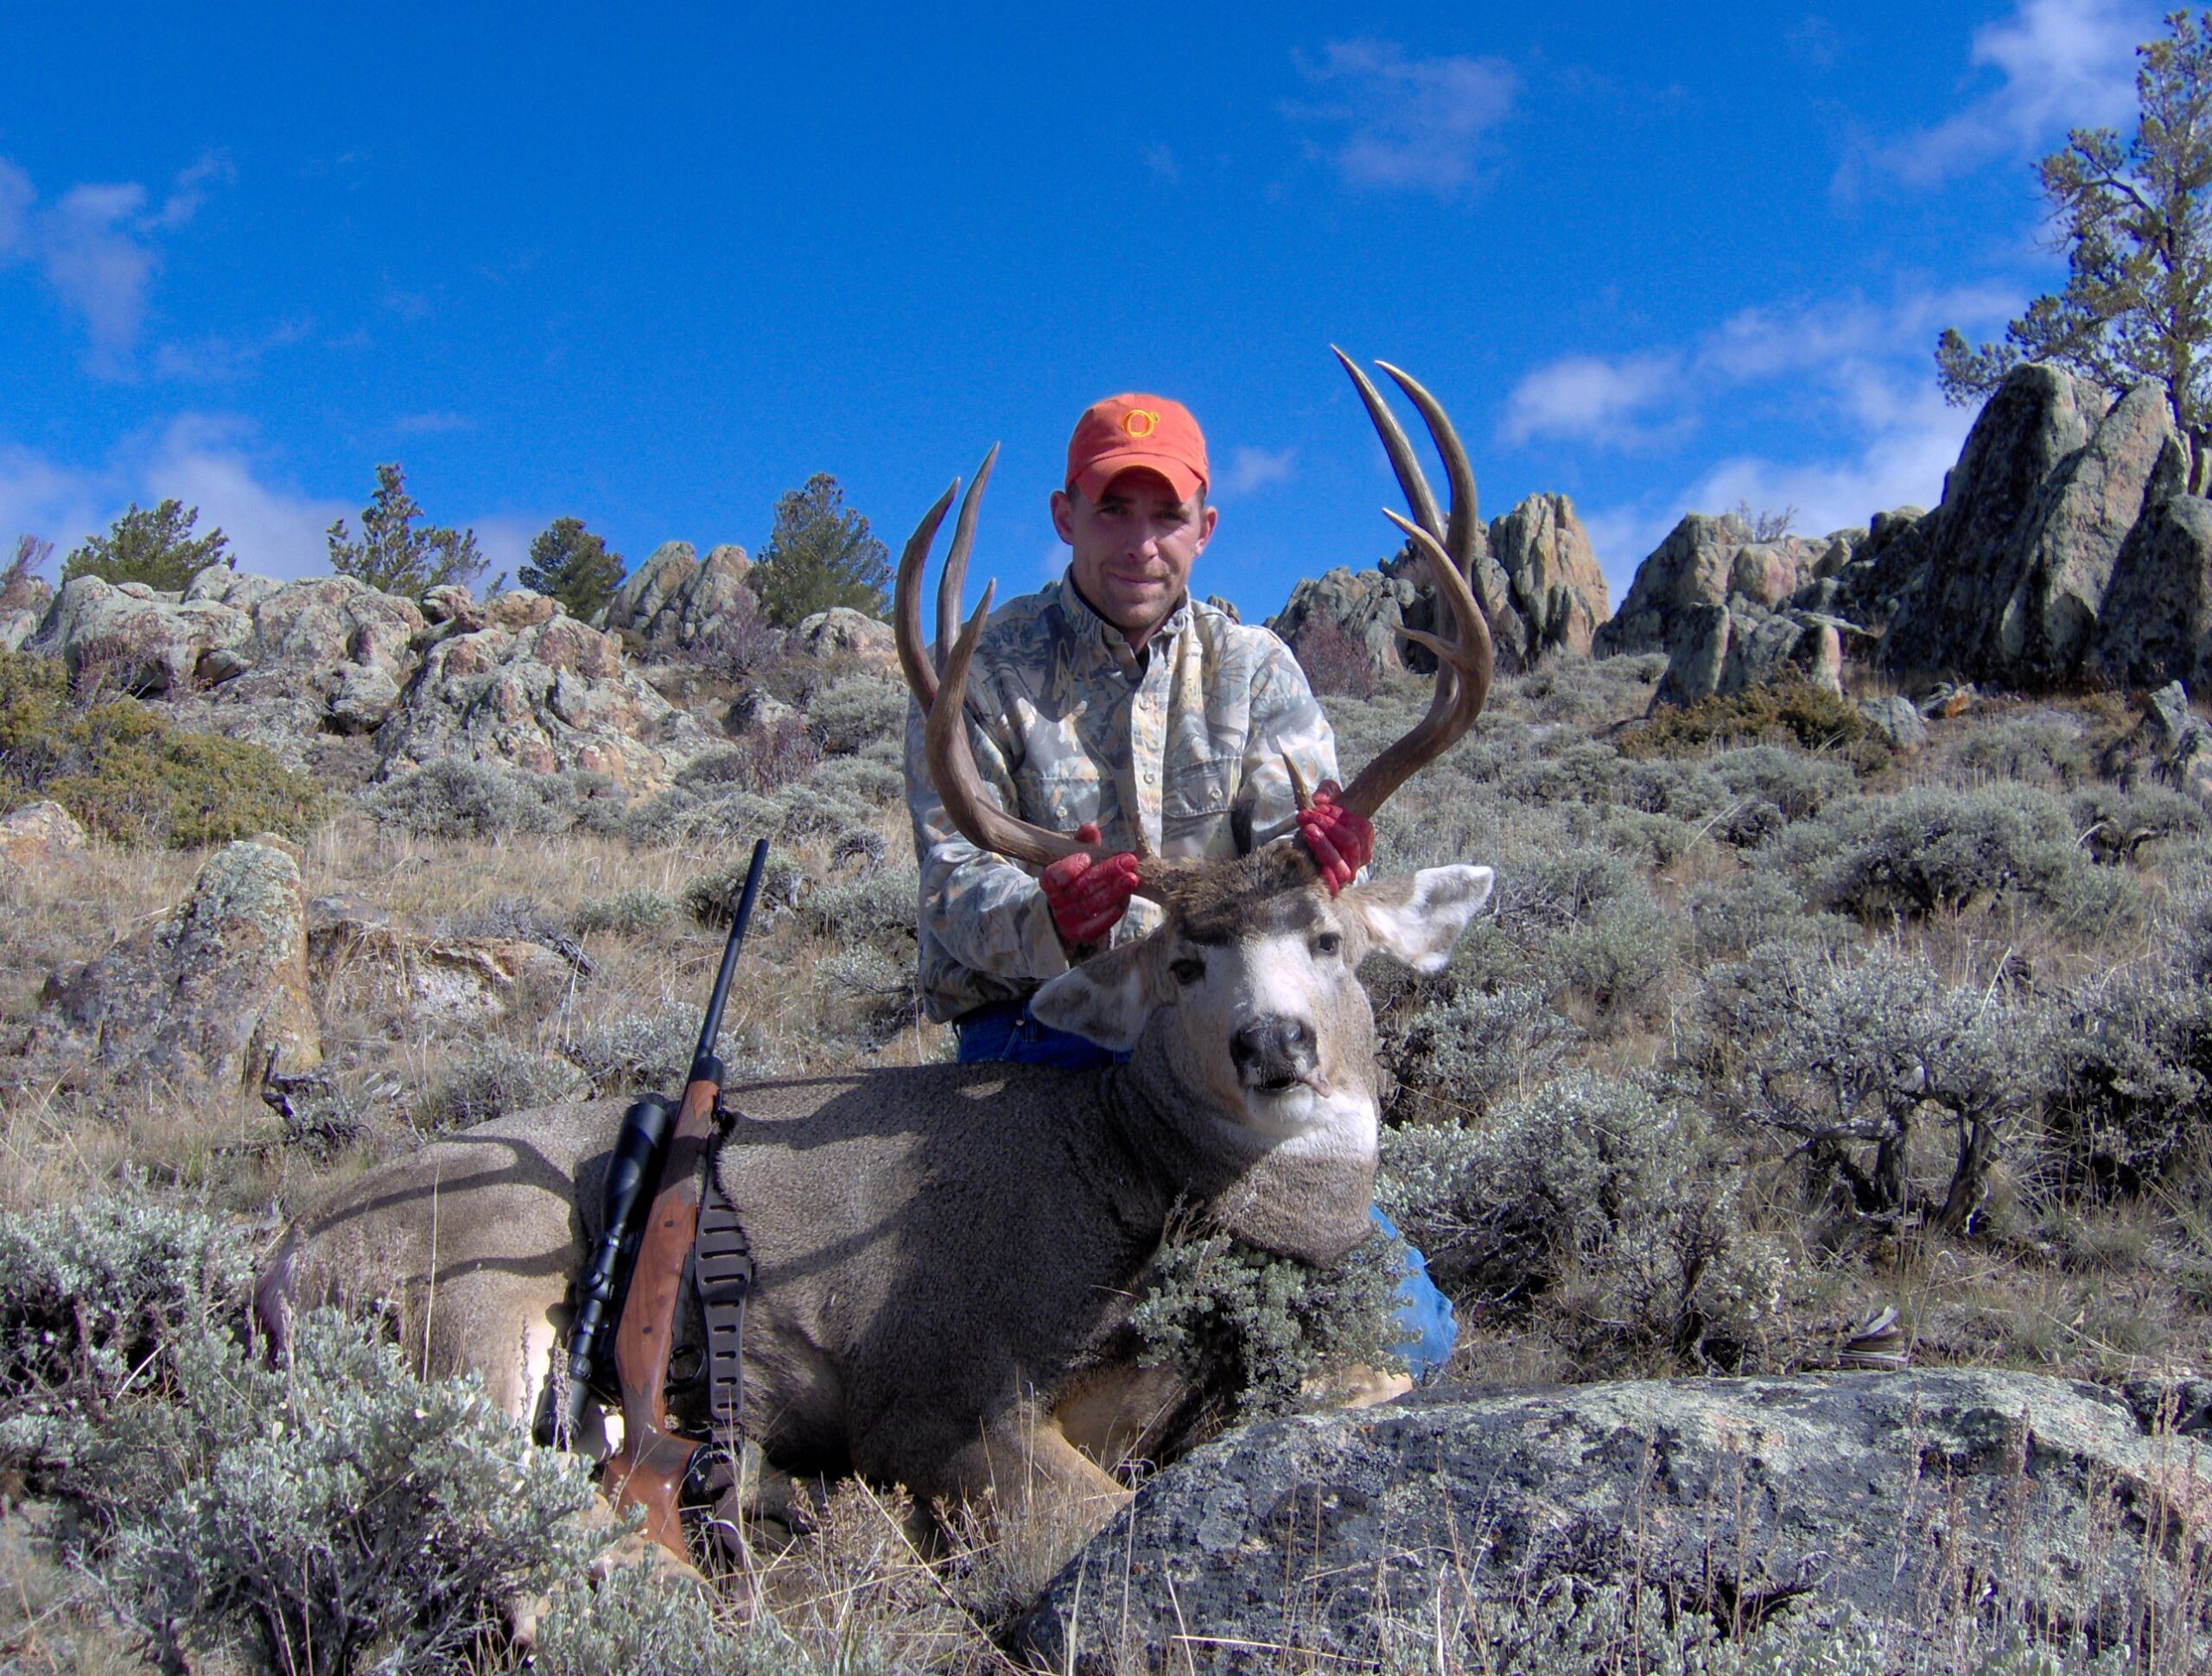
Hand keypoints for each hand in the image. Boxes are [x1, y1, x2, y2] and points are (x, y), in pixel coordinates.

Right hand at [1039, 822, 1140, 945]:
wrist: (1067, 908)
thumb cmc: (1074, 877)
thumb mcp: (1075, 856)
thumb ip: (1082, 842)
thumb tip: (1090, 828)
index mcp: (1048, 881)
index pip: (1053, 877)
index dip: (1069, 868)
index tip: (1087, 857)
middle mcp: (1055, 902)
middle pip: (1079, 889)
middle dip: (1106, 874)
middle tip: (1128, 861)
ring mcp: (1067, 921)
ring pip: (1090, 906)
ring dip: (1114, 891)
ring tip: (1133, 878)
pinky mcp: (1080, 934)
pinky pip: (1096, 926)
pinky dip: (1112, 912)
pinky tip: (1125, 899)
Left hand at [1296, 781, 1372, 894]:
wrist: (1303, 848)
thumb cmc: (1320, 822)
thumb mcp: (1326, 800)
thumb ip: (1327, 792)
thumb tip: (1319, 800)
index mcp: (1363, 840)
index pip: (1362, 828)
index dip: (1341, 815)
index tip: (1319, 806)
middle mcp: (1359, 860)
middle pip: (1351, 843)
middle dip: (1328, 826)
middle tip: (1306, 816)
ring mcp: (1346, 876)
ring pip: (1343, 866)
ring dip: (1324, 846)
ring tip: (1307, 831)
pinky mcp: (1332, 888)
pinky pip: (1333, 886)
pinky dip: (1324, 873)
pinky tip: (1308, 857)